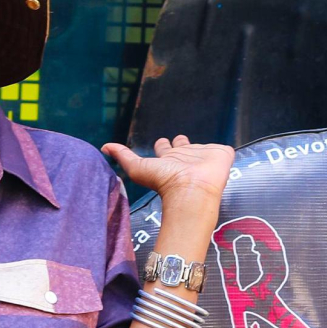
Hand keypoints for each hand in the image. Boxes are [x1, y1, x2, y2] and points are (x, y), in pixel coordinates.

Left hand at [102, 135, 234, 219]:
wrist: (193, 189)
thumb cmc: (165, 181)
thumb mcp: (138, 168)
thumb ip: (123, 156)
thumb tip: (103, 147)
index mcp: (169, 160)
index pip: (164, 149)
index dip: (162, 145)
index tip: (161, 141)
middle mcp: (186, 158)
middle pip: (182, 146)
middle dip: (179, 142)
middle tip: (178, 138)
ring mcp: (204, 157)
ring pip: (201, 148)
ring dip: (199, 145)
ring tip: (199, 142)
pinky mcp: (221, 155)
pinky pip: (223, 150)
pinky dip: (222, 149)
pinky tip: (222, 149)